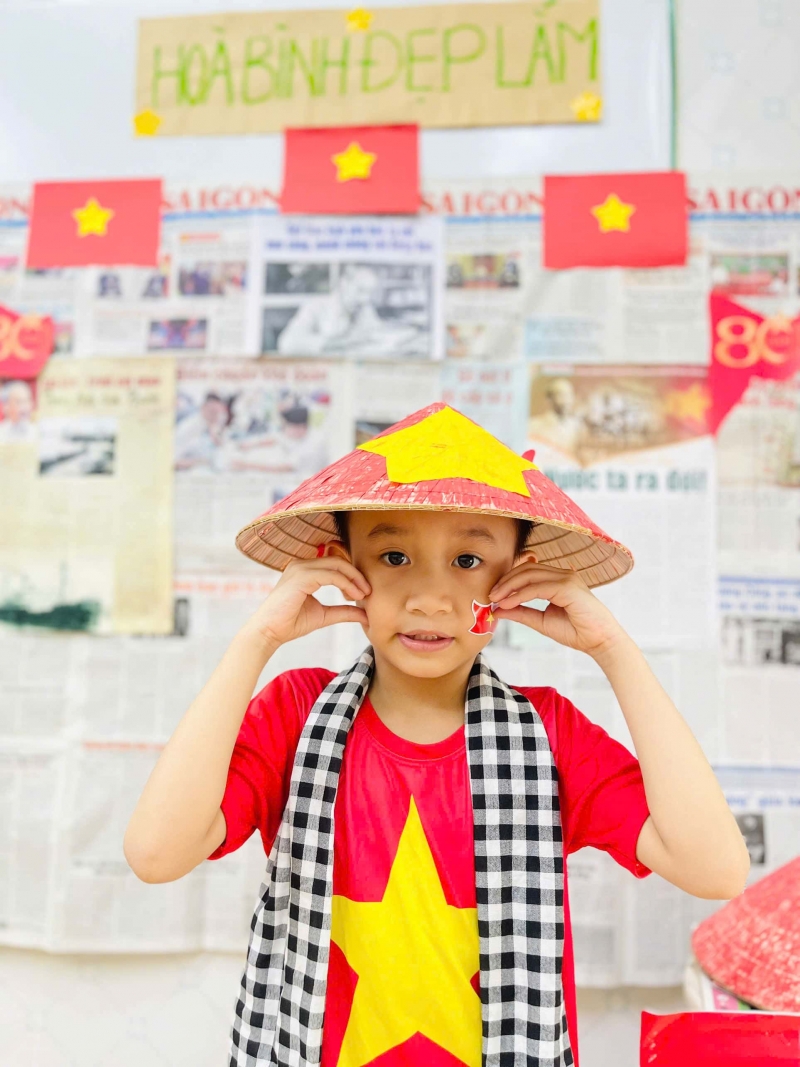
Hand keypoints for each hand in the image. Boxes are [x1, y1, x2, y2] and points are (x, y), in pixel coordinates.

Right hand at [243, 557, 369, 649]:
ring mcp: (300, 568)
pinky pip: (331, 575)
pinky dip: (346, 584)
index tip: (363, 593)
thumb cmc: (291, 623)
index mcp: (305, 571)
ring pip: (337, 565)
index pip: (336, 564)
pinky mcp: (301, 577)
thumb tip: (365, 614)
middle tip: (368, 591)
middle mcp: (302, 565)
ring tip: (362, 595)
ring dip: (354, 579)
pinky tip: (352, 597)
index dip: (353, 575)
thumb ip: (343, 612)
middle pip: (339, 561)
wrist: (268, 632)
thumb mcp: (324, 615)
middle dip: (357, 575)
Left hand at [489, 559, 626, 659]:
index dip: (508, 580)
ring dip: (509, 587)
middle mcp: (563, 574)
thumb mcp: (542, 621)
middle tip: (490, 595)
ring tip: (496, 599)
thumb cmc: (576, 631)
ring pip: (530, 575)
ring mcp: (567, 578)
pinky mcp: (568, 587)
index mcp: (558, 579)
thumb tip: (499, 609)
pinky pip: (537, 588)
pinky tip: (508, 604)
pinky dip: (519, 595)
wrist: (600, 642)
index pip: (528, 572)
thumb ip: (522, 612)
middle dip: (505, 581)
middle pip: (526, 570)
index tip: (493, 594)